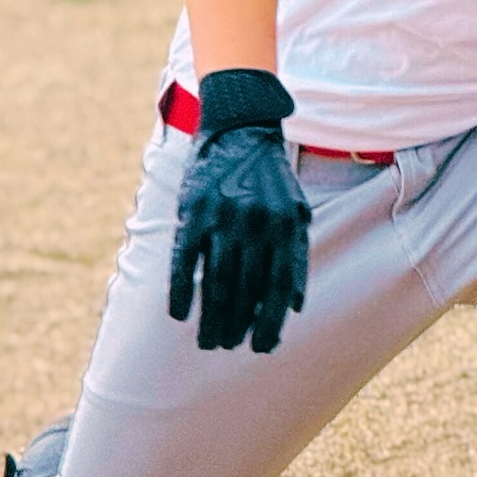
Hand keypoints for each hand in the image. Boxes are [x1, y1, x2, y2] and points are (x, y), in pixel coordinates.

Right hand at [168, 124, 310, 352]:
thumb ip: (297, 256)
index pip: (279, 286)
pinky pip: (185, 261)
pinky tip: (179, 315)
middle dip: (237, 326)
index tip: (262, 346)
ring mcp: (223, 219)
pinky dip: (182, 291)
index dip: (270, 321)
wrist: (240, 130)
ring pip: (217, 281)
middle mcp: (256, 224)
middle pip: (246, 290)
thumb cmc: (272, 179)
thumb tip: (294, 305)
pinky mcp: (193, 213)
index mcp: (285, 226)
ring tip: (208, 342)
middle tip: (228, 347)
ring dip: (211, 318)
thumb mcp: (296, 211)